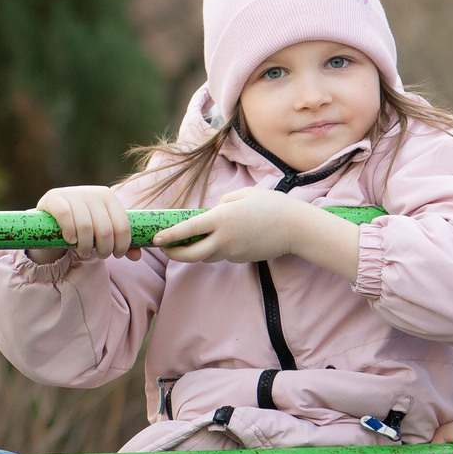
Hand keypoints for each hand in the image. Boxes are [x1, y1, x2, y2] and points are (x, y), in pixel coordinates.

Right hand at [36, 185, 132, 260]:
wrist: (54, 215)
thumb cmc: (85, 223)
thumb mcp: (104, 230)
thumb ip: (121, 241)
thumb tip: (136, 257)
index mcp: (109, 197)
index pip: (123, 225)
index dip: (122, 245)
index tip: (116, 255)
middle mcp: (92, 192)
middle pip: (105, 229)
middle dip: (104, 249)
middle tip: (100, 255)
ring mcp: (72, 193)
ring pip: (86, 226)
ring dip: (85, 246)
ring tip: (84, 252)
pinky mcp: (54, 197)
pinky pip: (65, 216)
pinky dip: (70, 232)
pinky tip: (70, 240)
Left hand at [159, 188, 360, 277]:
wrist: (296, 227)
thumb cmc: (272, 205)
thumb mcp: (243, 195)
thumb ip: (223, 203)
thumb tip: (213, 212)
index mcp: (221, 218)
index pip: (187, 230)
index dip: (170, 236)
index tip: (156, 239)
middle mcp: (224, 238)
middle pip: (192, 254)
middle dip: (175, 254)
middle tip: (166, 250)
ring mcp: (234, 251)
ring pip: (206, 256)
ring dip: (195, 251)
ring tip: (188, 243)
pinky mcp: (242, 259)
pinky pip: (223, 255)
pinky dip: (216, 249)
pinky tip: (221, 240)